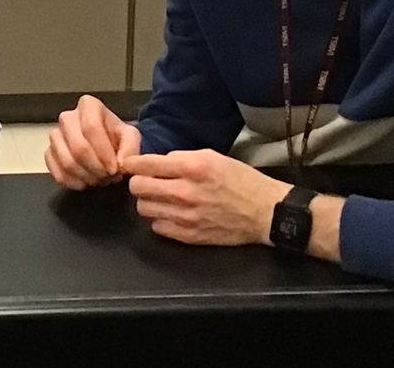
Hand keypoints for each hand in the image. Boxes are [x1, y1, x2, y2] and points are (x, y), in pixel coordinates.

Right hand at [45, 94, 140, 189]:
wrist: (104, 143)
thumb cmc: (115, 136)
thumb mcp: (130, 136)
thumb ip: (131, 147)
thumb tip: (121, 163)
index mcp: (88, 106)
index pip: (91, 128)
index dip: (104, 152)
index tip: (115, 168)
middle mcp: (67, 117)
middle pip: (78, 148)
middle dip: (96, 168)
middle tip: (108, 177)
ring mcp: (55, 135)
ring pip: (67, 162)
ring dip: (86, 177)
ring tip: (99, 179)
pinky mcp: (48, 153)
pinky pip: (56, 172)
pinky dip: (73, 182)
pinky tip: (85, 182)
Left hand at [125, 150, 290, 245]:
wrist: (265, 212)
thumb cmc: (240, 180)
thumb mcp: (211, 157)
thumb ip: (181, 157)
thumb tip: (156, 163)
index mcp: (191, 167)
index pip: (145, 165)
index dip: (132, 164)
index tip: (128, 165)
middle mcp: (185, 192)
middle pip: (137, 188)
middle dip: (138, 183)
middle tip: (147, 182)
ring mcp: (186, 217)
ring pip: (143, 209)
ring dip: (148, 202)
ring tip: (160, 199)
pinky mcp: (189, 236)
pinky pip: (157, 228)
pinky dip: (160, 220)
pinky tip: (171, 214)